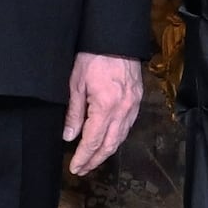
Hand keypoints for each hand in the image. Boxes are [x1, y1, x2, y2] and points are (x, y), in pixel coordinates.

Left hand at [64, 51, 143, 176]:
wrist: (115, 38)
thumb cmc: (93, 56)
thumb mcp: (76, 83)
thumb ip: (74, 112)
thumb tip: (69, 136)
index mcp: (106, 106)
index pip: (93, 141)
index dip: (83, 157)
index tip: (75, 167)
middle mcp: (123, 110)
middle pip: (109, 144)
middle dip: (95, 160)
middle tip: (82, 169)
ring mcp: (133, 106)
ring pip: (121, 137)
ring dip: (107, 151)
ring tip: (93, 159)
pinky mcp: (138, 100)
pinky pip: (128, 126)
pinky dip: (117, 138)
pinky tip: (108, 141)